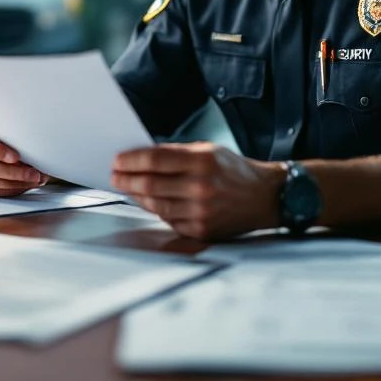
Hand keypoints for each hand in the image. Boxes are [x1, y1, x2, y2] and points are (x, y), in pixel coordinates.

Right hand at [0, 119, 48, 196]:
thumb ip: (13, 130)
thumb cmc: (5, 130)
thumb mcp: (7, 124)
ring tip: (35, 179)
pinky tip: (25, 184)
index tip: (16, 157)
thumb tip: (35, 143)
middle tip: (32, 173)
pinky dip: (12, 190)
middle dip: (12, 172)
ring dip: (16, 183)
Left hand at [111, 142, 281, 239]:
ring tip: (129, 188)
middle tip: (115, 176)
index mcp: (202, 161)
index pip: (155, 159)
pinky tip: (150, 202)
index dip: (131, 160)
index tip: (117, 161)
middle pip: (150, 184)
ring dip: (137, 196)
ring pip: (155, 205)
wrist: (265, 197)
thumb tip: (141, 158)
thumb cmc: (235, 171)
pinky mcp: (201, 230)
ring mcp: (201, 211)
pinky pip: (169, 220)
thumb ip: (176, 154)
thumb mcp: (208, 150)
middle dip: (126, 179)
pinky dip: (156, 210)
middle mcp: (201, 187)